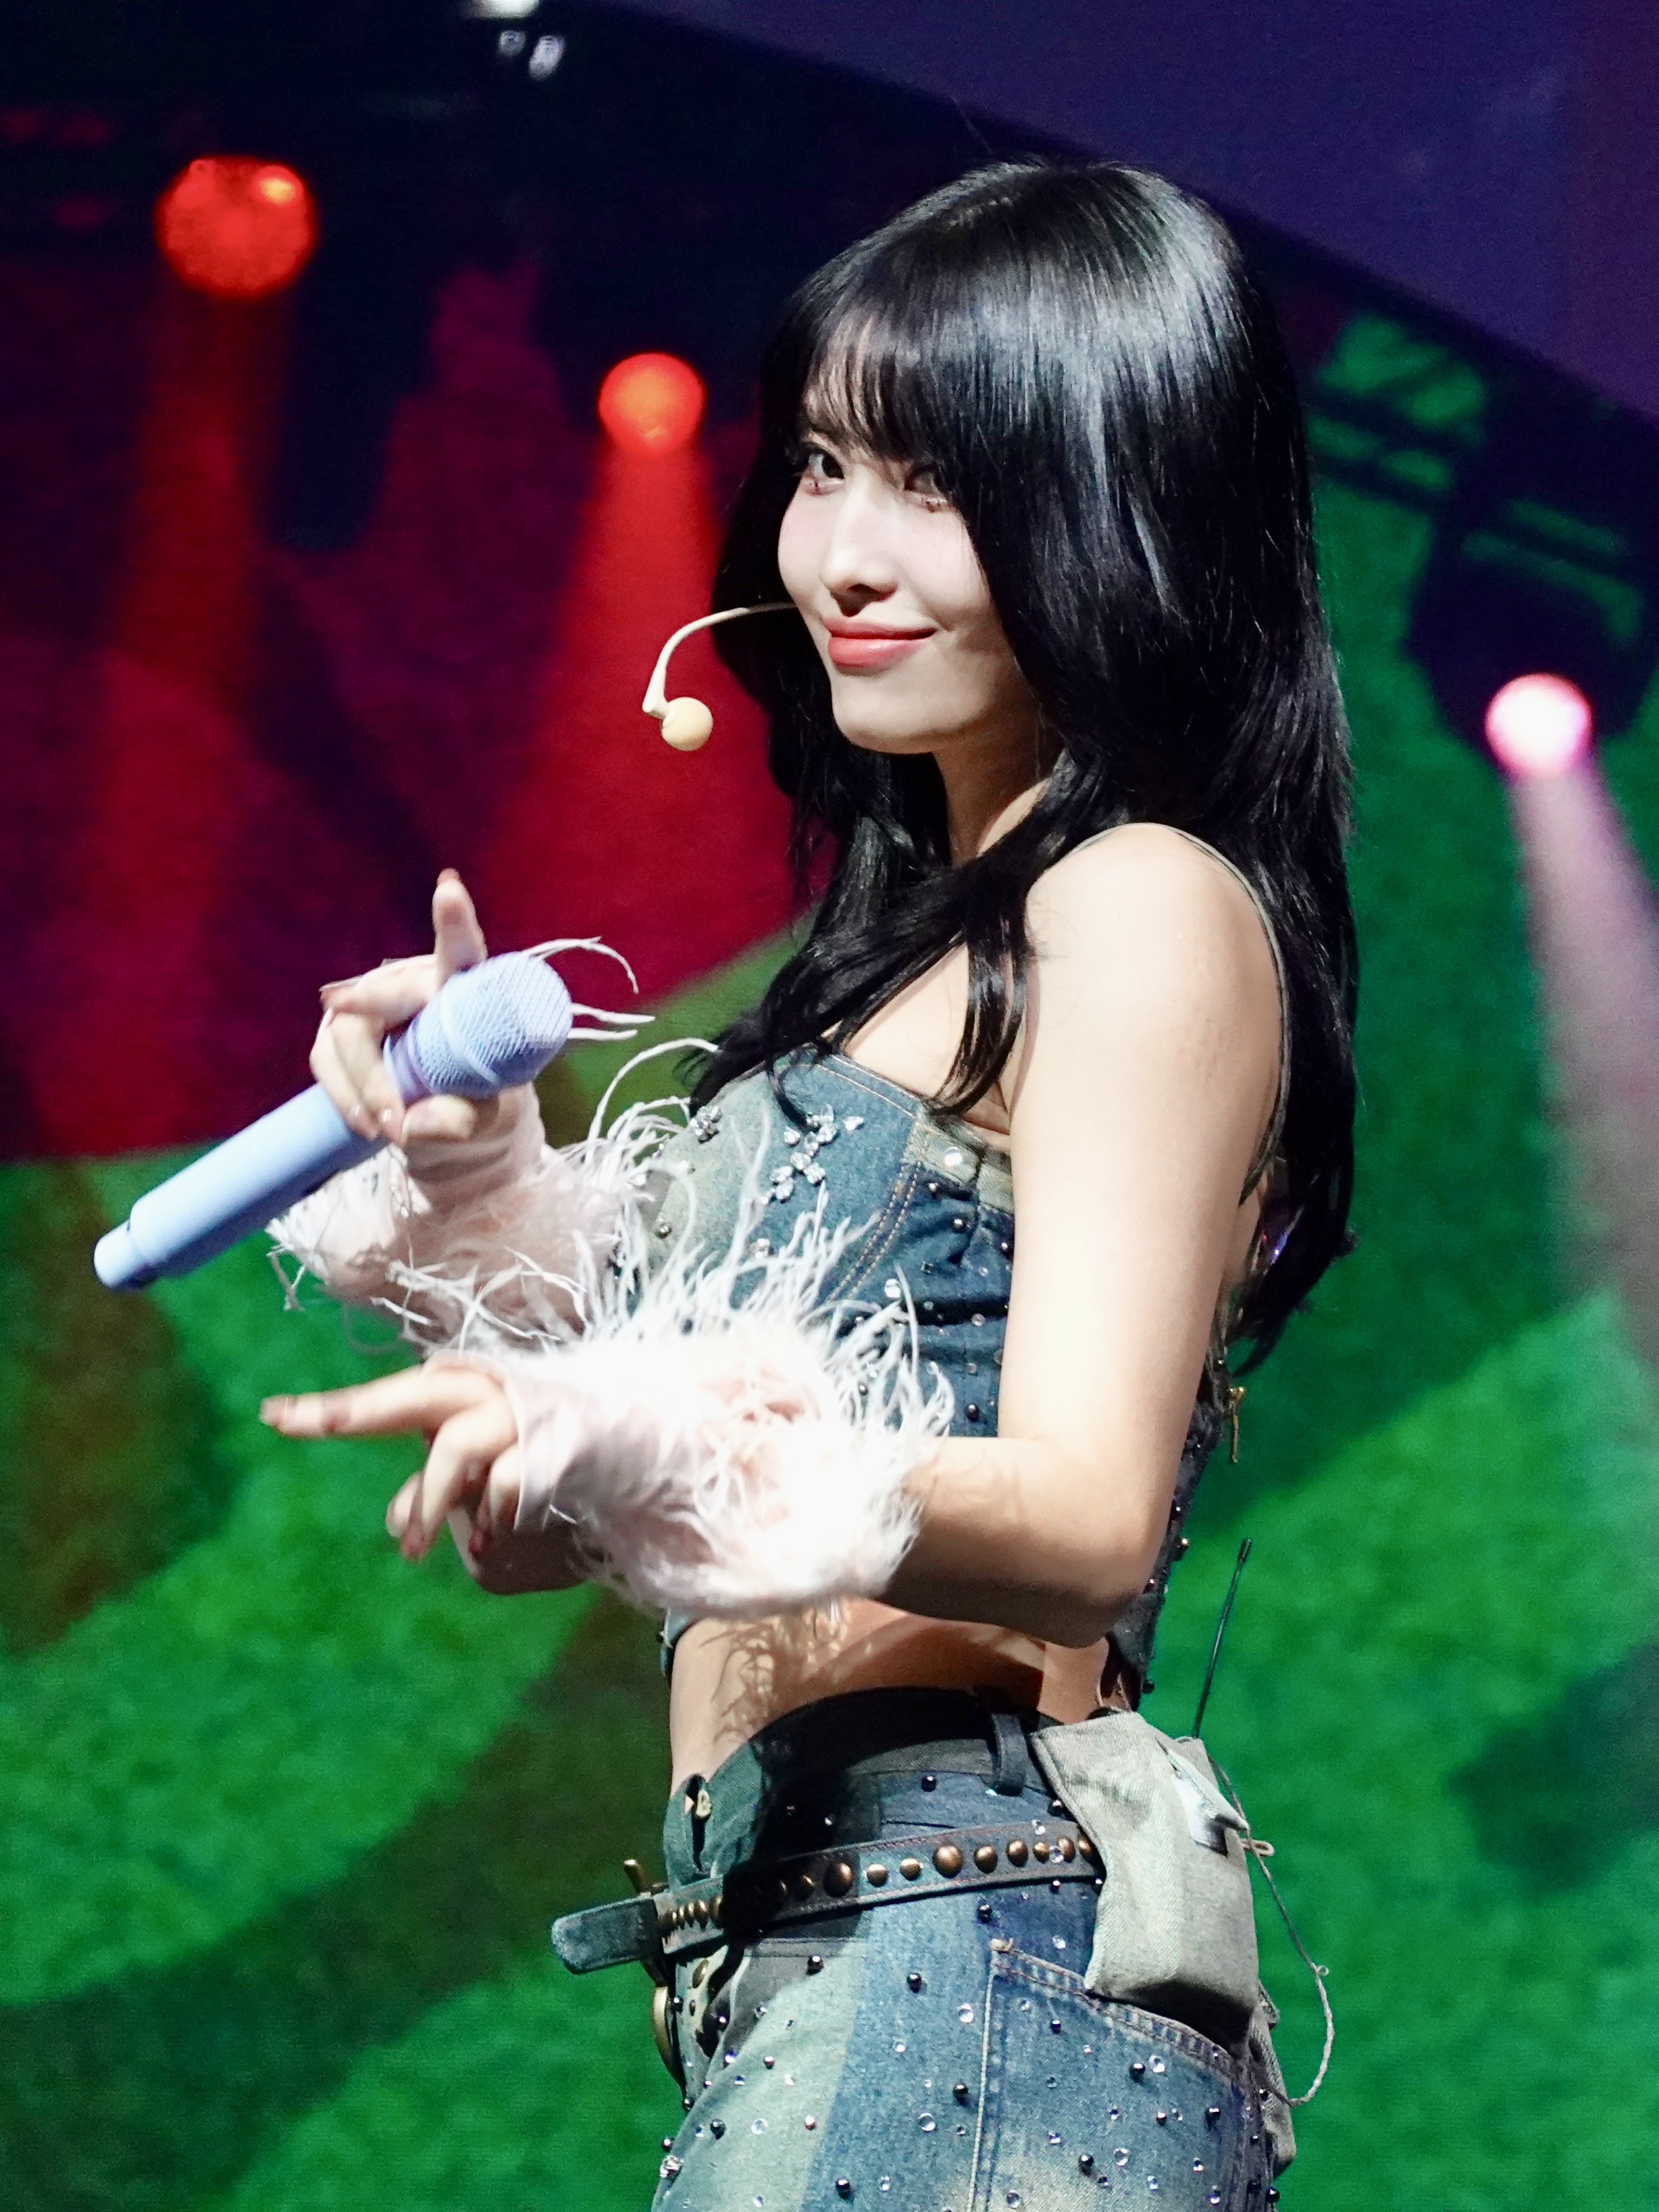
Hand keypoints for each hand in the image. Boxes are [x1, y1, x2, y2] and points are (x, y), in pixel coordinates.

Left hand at [260, 1365, 587, 1593]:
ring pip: (455, 1447)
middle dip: (355, 1409)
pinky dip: (495, 1514)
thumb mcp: (478, 1478)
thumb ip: (433, 1492)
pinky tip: (501, 1529)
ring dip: (430, 1499)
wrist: (639, 1439)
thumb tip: (398, 1522)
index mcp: (461, 1392)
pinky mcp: (556, 1447)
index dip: (330, 1409)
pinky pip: (505, 1485)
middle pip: (414, 1395)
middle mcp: (486, 1393)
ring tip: (410, 1549)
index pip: (387, 1400)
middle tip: (297, 1423)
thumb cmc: (546, 1454)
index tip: (269, 1415)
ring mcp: (521, 1417)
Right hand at [312, 870, 509, 1160]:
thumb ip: (462, 1117)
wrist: (446, 1109)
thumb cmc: (476, 1094)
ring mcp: (369, 999)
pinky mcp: (340, 1027)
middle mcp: (410, 980)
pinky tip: (368, 1125)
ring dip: (364, 1090)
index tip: (450, 889)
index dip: (454, 922)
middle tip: (394, 1117)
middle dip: (377, 1063)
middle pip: (380, 1001)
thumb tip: (414, 1124)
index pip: (458, 950)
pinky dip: (346, 1097)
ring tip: (393, 1133)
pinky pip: (326, 1059)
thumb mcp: (485, 1115)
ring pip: (346, 1035)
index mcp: (460, 984)